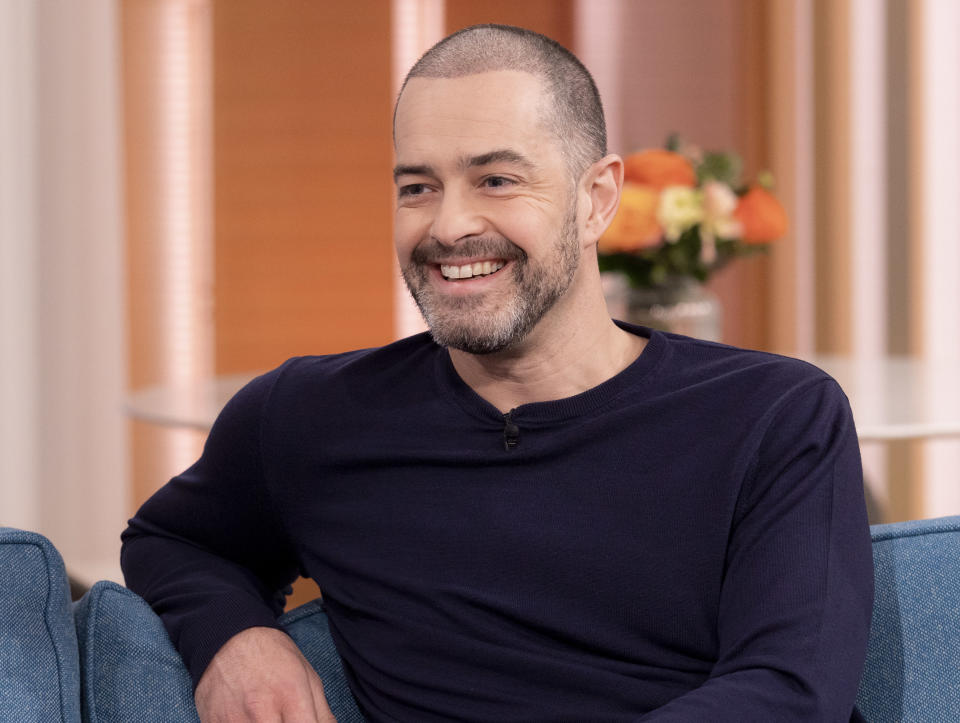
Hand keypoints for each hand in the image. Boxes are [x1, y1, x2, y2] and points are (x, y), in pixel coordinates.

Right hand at [195, 626, 335, 721]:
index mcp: (291, 696)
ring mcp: (233, 720)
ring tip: (267, 716)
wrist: (230, 640)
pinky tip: (247, 718)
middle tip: (285, 719)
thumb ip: (323, 715)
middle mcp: (260, 710)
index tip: (305, 722)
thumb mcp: (308, 678)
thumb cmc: (274, 658)